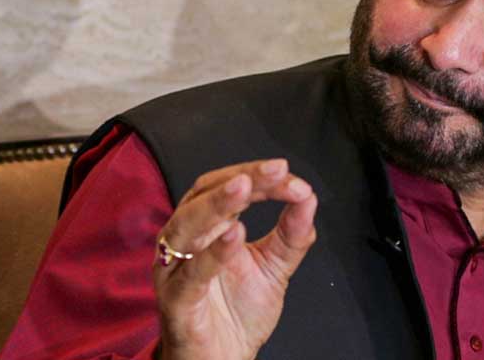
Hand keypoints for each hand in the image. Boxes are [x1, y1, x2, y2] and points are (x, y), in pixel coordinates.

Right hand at [154, 159, 317, 359]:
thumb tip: (308, 197)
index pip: (227, 186)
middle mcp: (184, 240)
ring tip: (246, 189)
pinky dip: (211, 254)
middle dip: (241, 179)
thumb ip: (292, 235)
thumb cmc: (238, 312)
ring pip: (186, 227)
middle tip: (275, 171)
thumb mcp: (275, 267)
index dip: (258, 177)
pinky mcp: (175, 302)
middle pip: (203, 194)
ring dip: (218, 205)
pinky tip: (234, 235)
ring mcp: (175, 270)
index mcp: (207, 225)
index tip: (289, 174)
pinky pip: (190, 275)